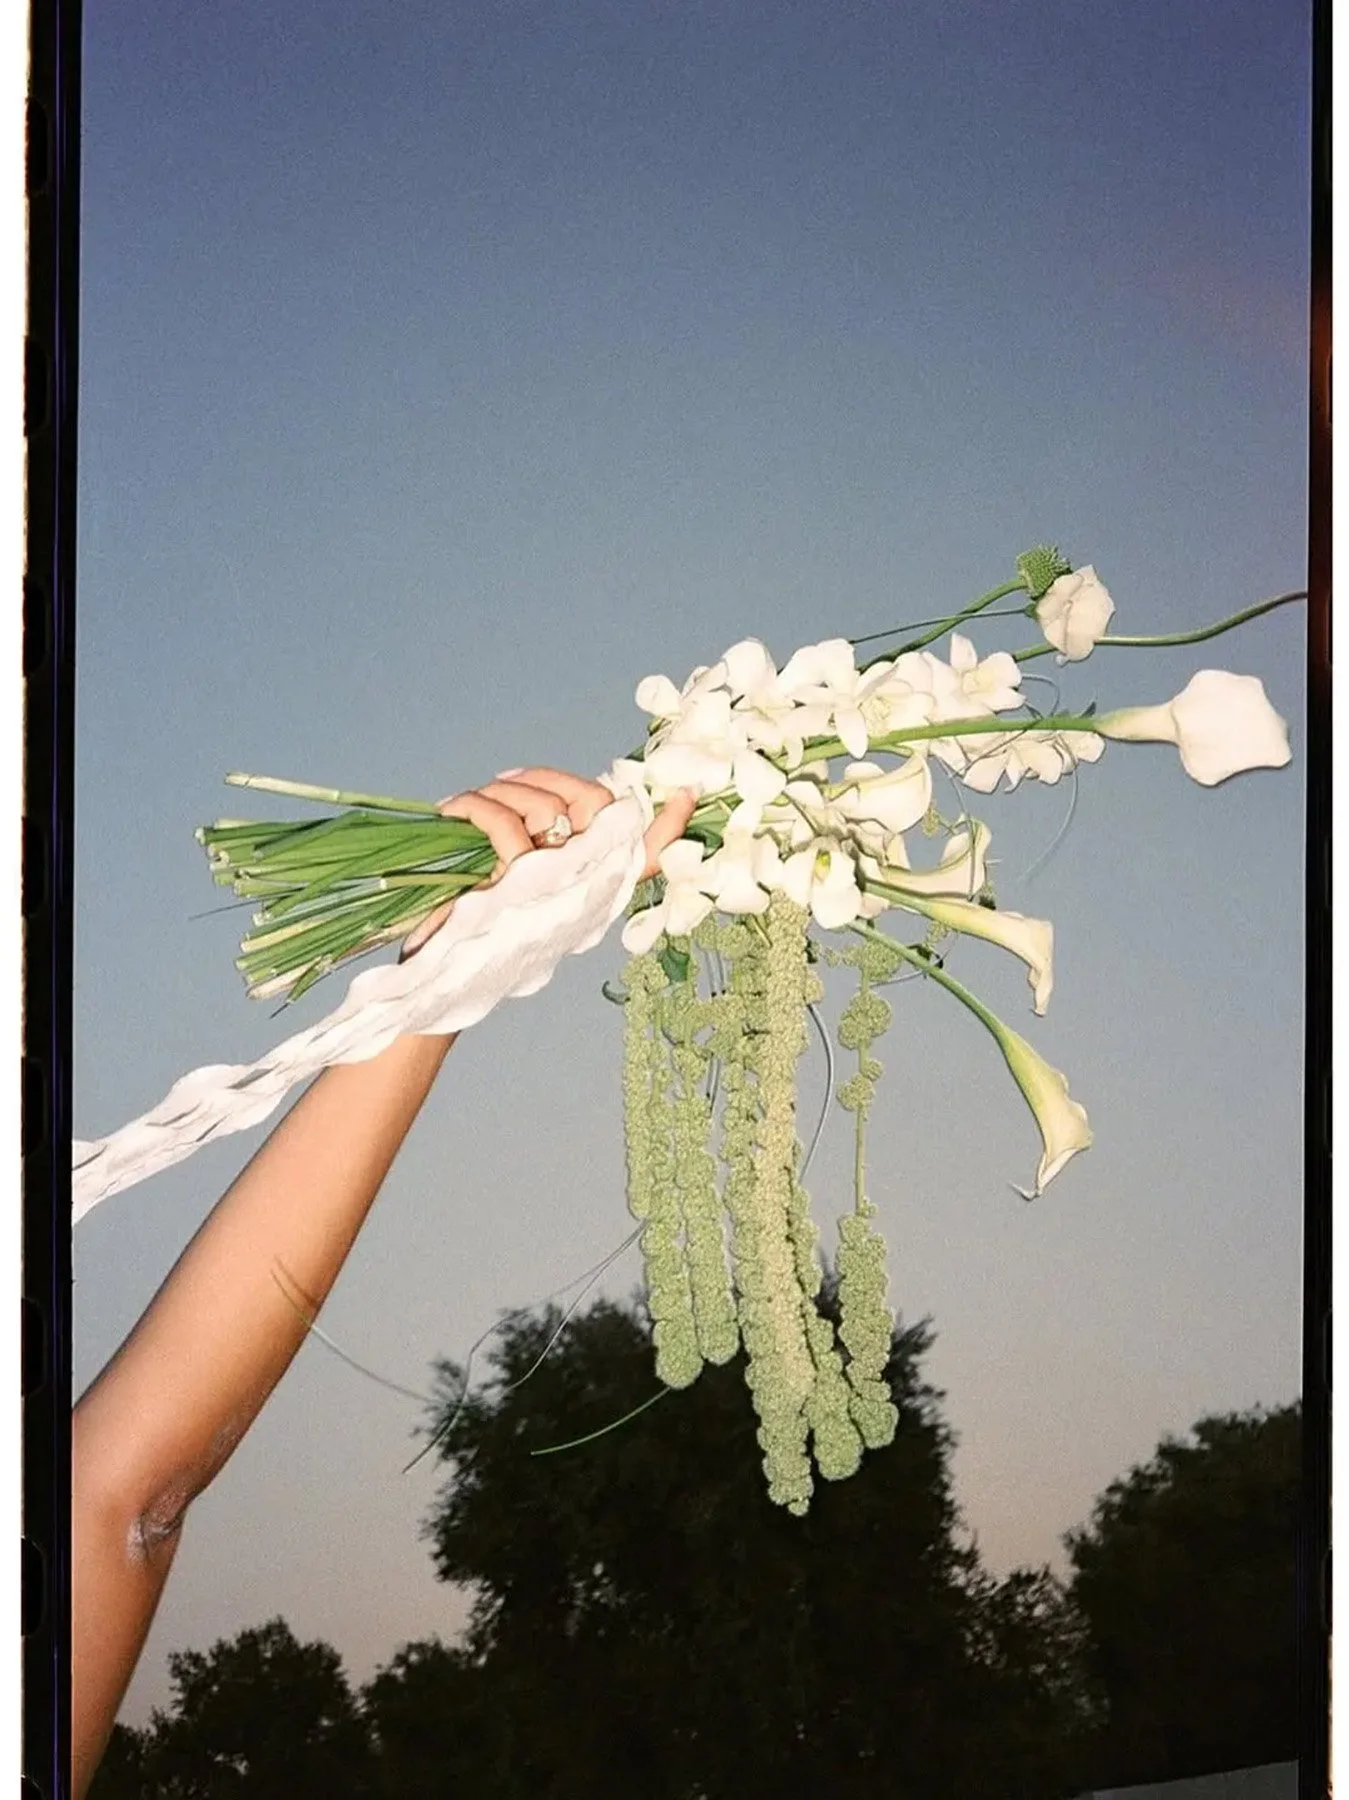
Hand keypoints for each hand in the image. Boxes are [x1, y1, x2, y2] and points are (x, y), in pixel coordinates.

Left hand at [400, 768, 695, 957]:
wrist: (436, 970)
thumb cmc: (479, 921)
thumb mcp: (521, 884)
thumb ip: (553, 850)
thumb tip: (569, 802)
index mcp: (590, 891)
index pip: (644, 857)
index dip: (667, 827)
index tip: (689, 795)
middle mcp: (580, 893)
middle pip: (593, 807)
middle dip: (547, 779)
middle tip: (506, 782)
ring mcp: (549, 889)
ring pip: (547, 807)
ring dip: (503, 792)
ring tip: (473, 803)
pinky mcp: (511, 888)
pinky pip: (505, 824)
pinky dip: (477, 805)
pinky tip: (456, 810)